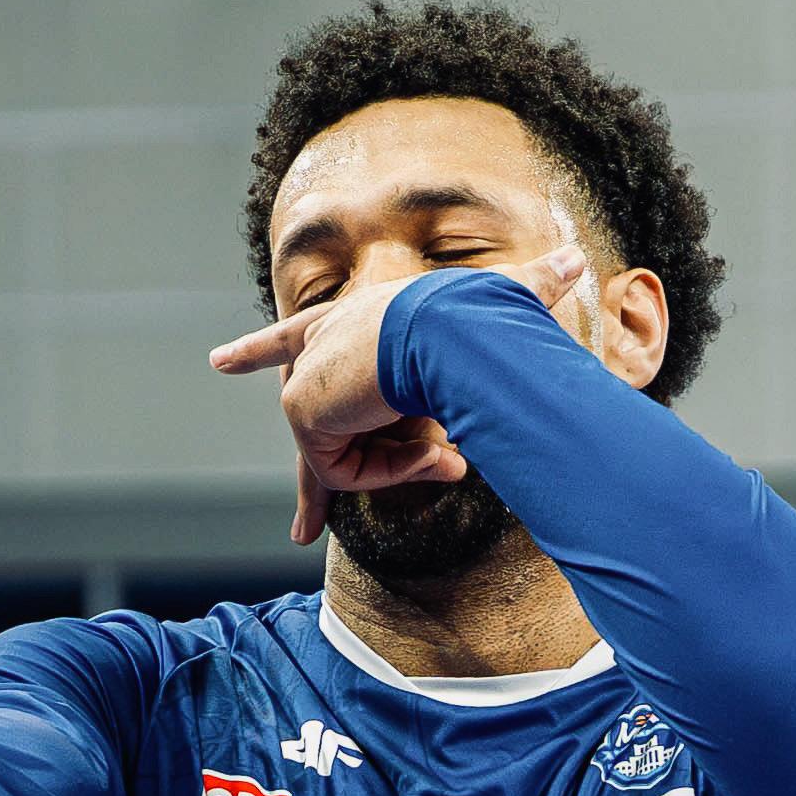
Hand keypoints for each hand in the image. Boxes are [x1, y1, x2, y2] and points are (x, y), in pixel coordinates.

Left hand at [209, 246, 585, 543]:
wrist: (448, 328)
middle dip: (307, 496)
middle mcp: (317, 350)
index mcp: (347, 321)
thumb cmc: (475, 312)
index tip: (217, 362)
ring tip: (447, 448)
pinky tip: (428, 453)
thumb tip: (577, 261)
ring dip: (403, 466)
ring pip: (349, 456)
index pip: (292, 339)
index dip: (257, 351)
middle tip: (299, 534)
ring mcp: (306, 383)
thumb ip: (533, 289)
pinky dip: (389, 474)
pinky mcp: (302, 413)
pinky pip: (344, 472)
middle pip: (310, 429)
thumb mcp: (502, 301)